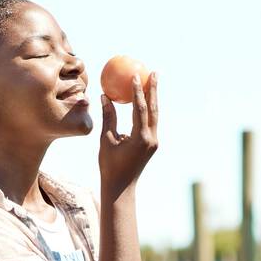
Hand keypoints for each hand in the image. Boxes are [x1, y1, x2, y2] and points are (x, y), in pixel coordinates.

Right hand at [99, 71, 158, 200]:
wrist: (121, 188)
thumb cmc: (109, 165)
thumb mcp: (106, 139)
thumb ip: (108, 117)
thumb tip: (106, 96)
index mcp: (140, 138)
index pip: (141, 109)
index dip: (137, 91)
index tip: (134, 75)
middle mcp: (151, 139)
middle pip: (154, 109)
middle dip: (153, 90)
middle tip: (153, 72)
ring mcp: (153, 142)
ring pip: (155, 116)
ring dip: (153, 98)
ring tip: (152, 81)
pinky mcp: (151, 145)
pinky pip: (150, 123)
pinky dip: (148, 110)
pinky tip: (144, 100)